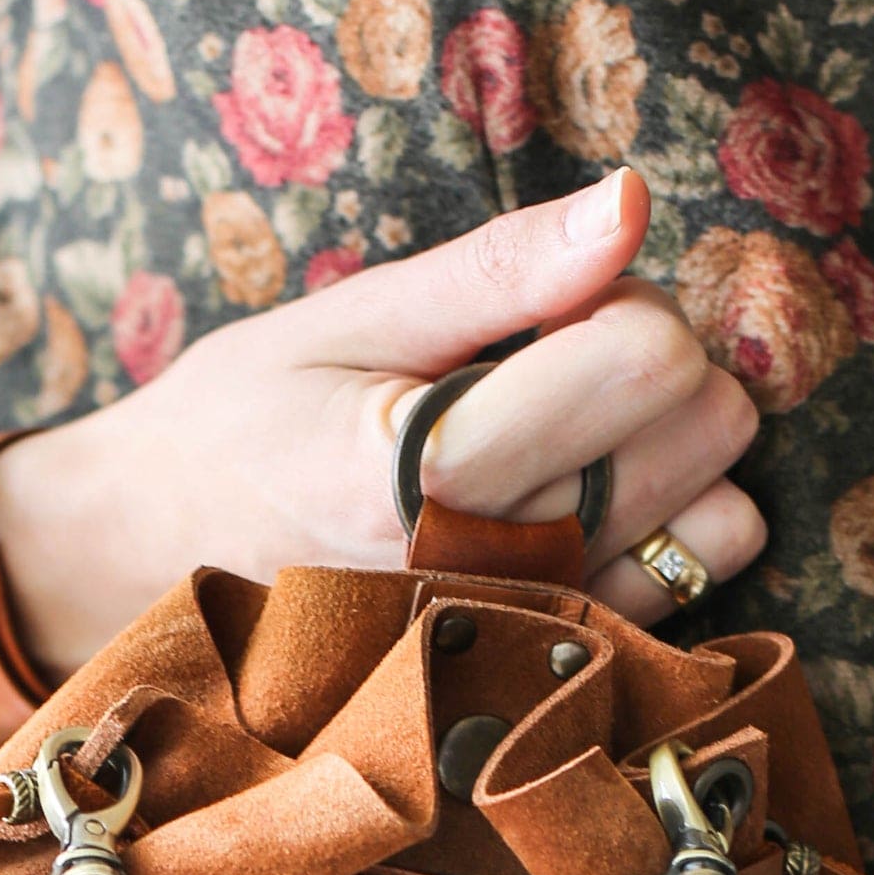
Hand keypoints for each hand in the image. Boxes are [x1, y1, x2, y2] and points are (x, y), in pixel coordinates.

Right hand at [0, 170, 766, 681]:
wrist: (152, 573)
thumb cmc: (239, 427)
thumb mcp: (345, 320)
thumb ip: (499, 270)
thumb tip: (629, 201)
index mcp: (424, 472)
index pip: (646, 355)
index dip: (620, 297)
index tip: (550, 308)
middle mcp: (489, 572)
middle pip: (704, 425)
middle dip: (656, 367)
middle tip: (556, 368)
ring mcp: (527, 637)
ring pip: (722, 518)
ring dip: (675, 457)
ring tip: (571, 443)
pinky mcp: (548, 673)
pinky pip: (690, 589)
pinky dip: (664, 533)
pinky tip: (576, 510)